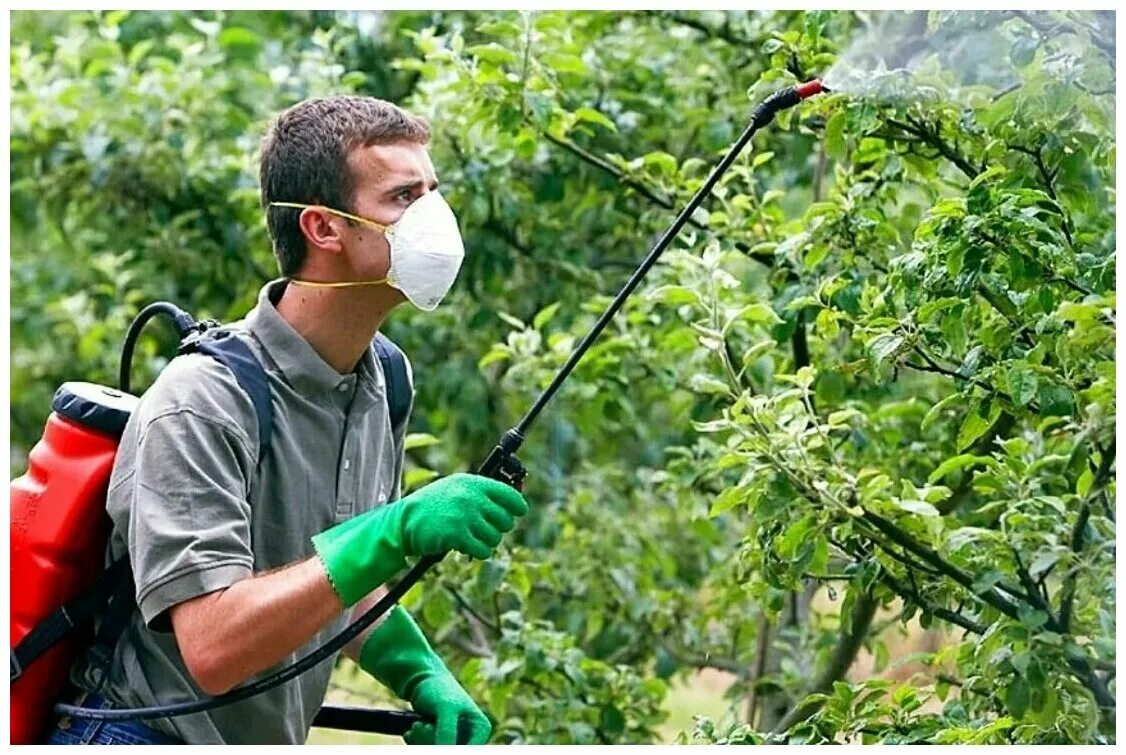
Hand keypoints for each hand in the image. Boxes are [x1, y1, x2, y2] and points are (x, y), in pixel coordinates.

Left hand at [358, 606, 491, 744]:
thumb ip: (447, 732)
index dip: (447, 746)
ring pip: (435, 750)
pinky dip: (417, 741)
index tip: (434, 730)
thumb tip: (446, 752)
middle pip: (448, 751)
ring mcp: (453, 738)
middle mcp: (470, 736)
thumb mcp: (445, 709)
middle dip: (431, 741)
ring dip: (421, 741)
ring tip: (417, 725)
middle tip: (421, 725)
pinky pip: (426, 748)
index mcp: (481, 729)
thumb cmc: (437, 688)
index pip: (467, 750)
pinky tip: (413, 728)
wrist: (419, 679)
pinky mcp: (439, 739)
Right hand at [400, 472, 528, 559]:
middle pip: (506, 520)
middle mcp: (472, 497)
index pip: (510, 495)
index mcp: (474, 483)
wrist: (404, 520)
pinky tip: (467, 546)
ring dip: (486, 542)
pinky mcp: (458, 535)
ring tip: (472, 537)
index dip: (517, 507)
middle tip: (484, 529)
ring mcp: (465, 516)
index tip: (517, 512)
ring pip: (495, 538)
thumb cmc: (433, 506)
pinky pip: (483, 550)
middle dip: (498, 528)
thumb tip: (514, 503)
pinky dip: (478, 552)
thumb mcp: (456, 488)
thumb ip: (481, 493)